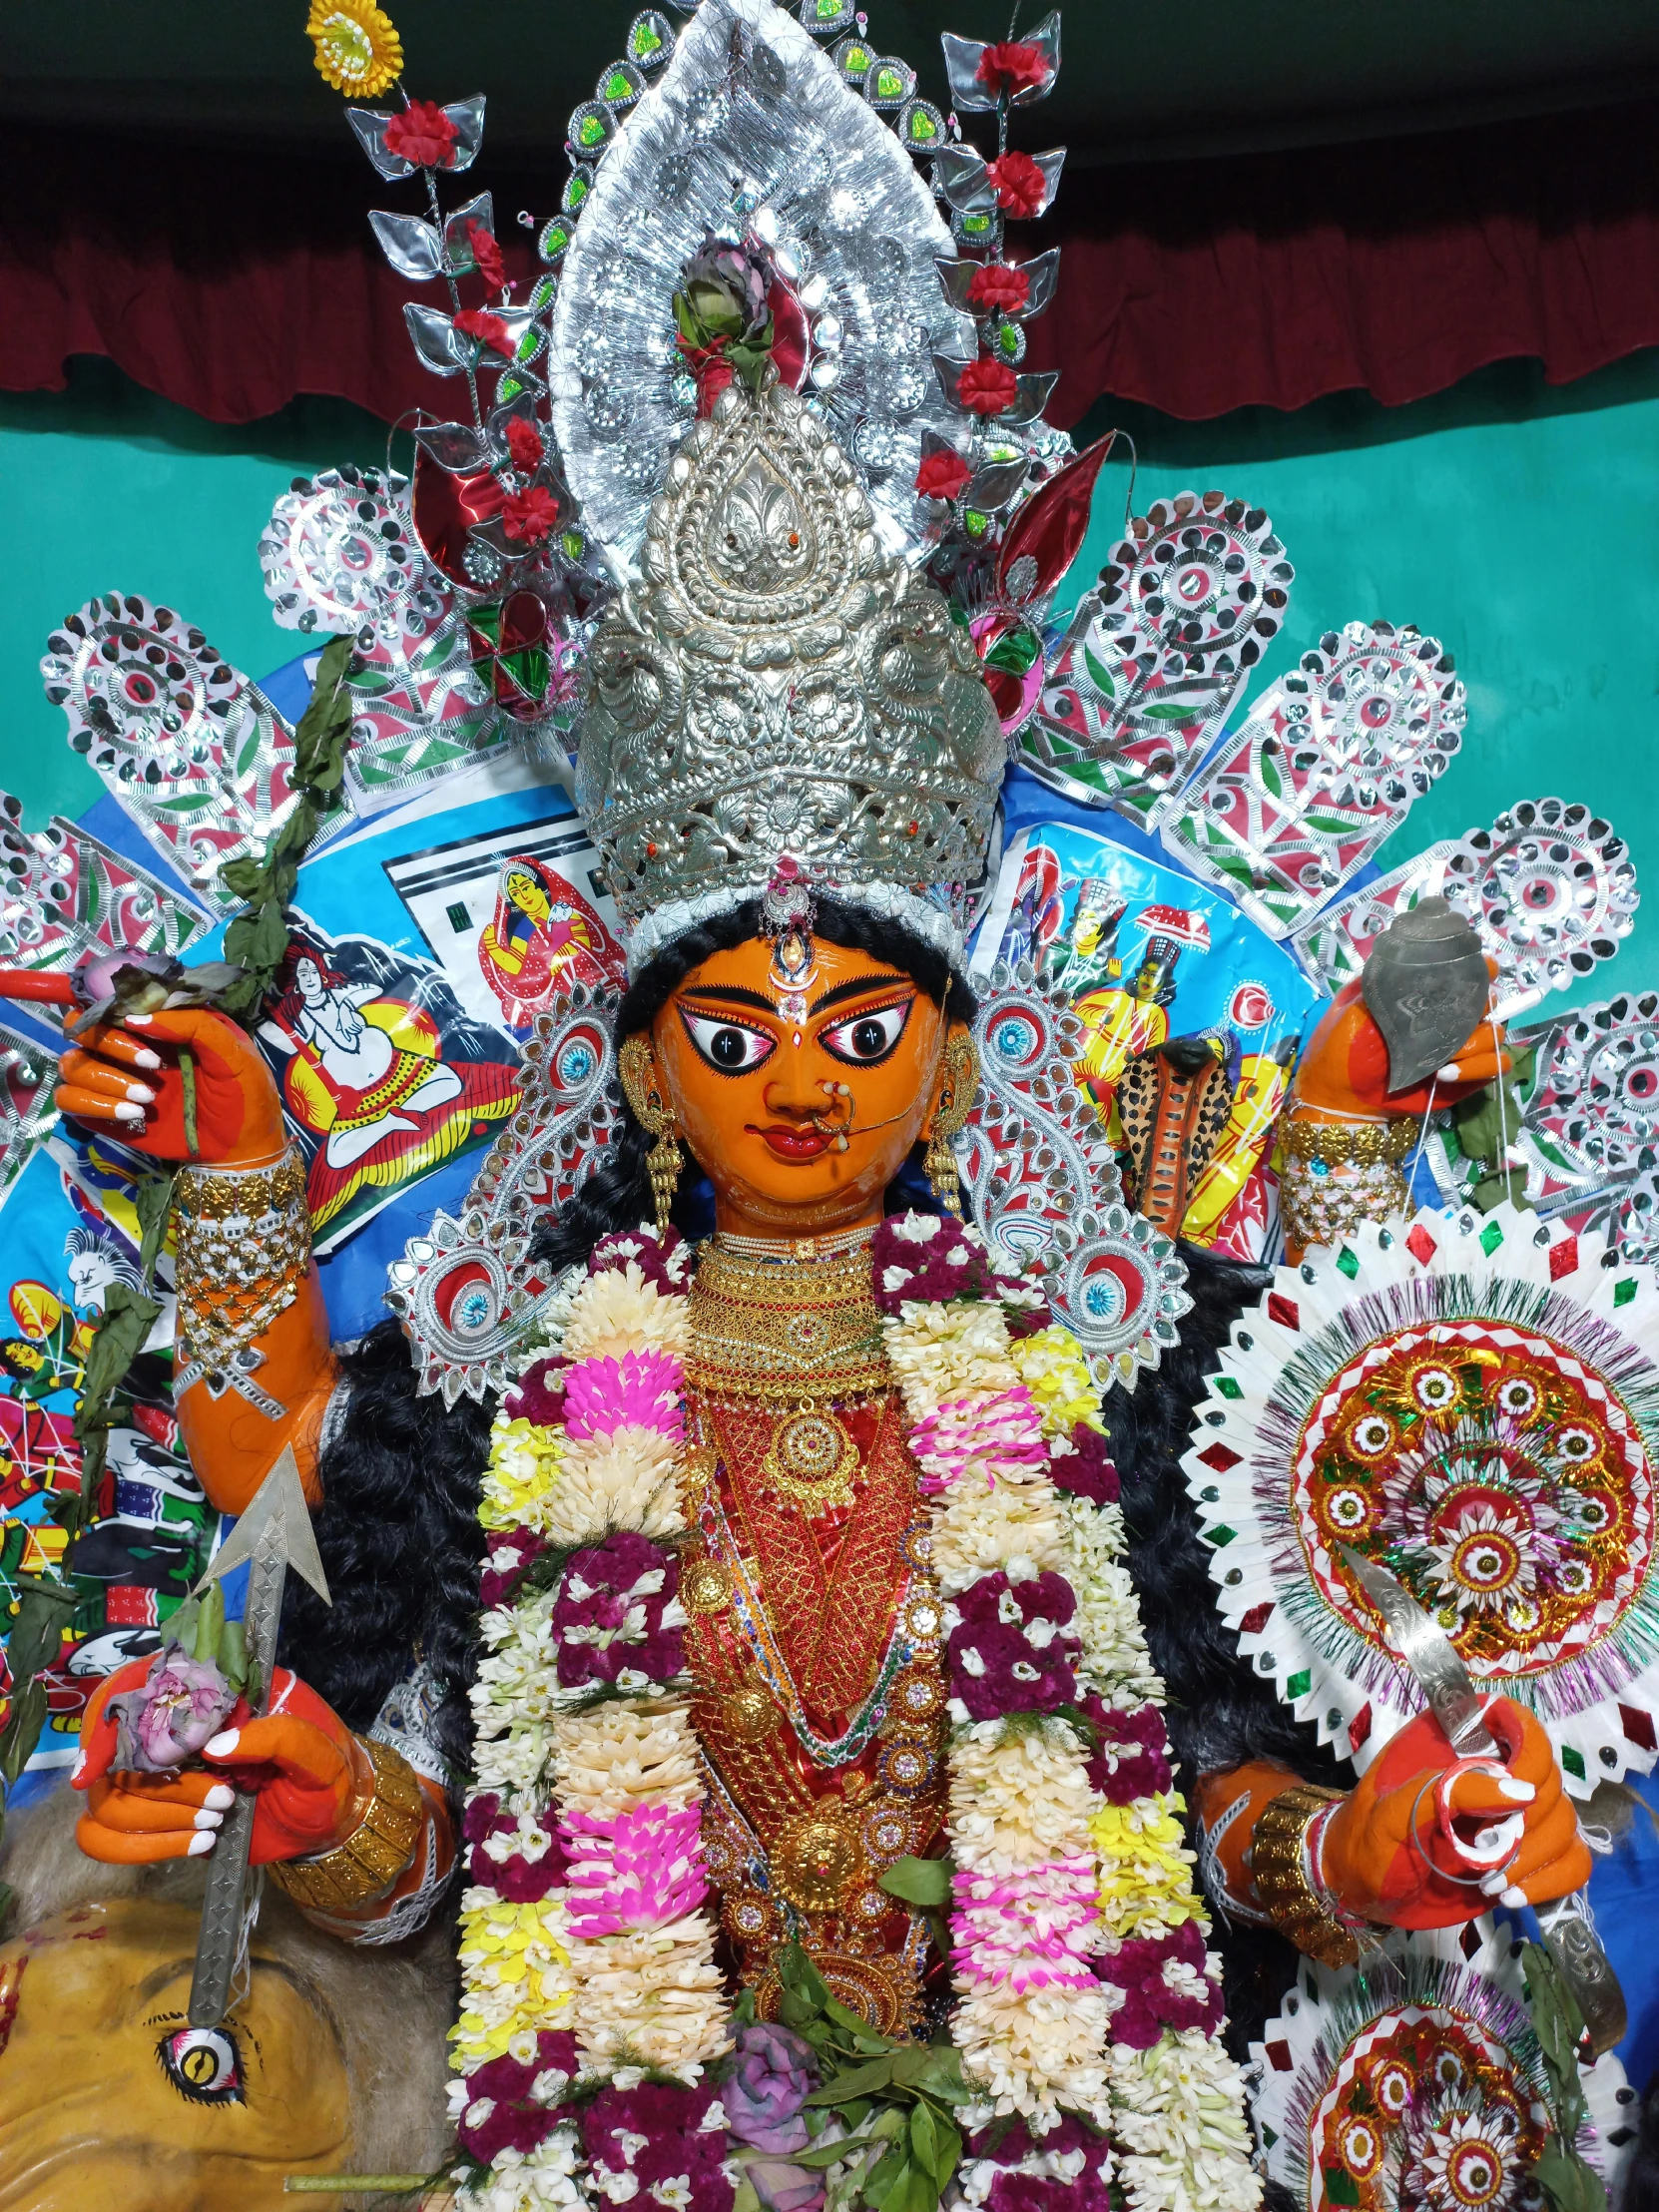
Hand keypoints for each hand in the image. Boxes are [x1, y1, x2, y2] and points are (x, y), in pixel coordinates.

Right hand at [54, 1006, 285, 1168]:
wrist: (244, 1149)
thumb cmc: (244, 1093)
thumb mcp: (233, 1052)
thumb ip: (192, 1024)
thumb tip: (135, 1017)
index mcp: (158, 1025)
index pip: (112, 1001)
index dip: (114, 1008)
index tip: (138, 1024)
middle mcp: (129, 1049)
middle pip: (82, 1029)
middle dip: (110, 1043)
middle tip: (153, 1065)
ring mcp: (116, 1081)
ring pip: (71, 1065)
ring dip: (104, 1079)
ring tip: (148, 1098)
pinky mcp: (107, 1114)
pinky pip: (70, 1101)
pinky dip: (93, 1105)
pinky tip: (133, 1114)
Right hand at [73, 1659, 372, 1867]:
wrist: (329, 1819)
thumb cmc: (326, 1772)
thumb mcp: (316, 1750)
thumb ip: (277, 1737)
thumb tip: (215, 1746)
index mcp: (212, 1690)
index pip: (137, 1685)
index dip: (107, 1719)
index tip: (96, 1769)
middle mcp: (176, 1726)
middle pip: (117, 1753)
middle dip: (164, 1787)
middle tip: (221, 1799)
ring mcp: (162, 1772)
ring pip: (110, 1799)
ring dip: (161, 1817)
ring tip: (219, 1819)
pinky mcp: (160, 1815)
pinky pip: (110, 1836)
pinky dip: (146, 1847)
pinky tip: (198, 1843)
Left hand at [1293, 974, 1510, 1120]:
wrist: (1340, 1096)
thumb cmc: (1342, 1048)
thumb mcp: (1355, 1010)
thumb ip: (1385, 987)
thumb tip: (1412, 960)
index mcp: (1425, 995)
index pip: (1468, 972)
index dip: (1481, 967)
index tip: (1483, 968)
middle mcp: (1449, 1018)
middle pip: (1489, 1001)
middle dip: (1477, 1008)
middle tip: (1449, 1021)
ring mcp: (1460, 1048)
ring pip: (1495, 1035)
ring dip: (1473, 1044)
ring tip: (1439, 1060)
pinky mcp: (1466, 1077)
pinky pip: (1496, 1066)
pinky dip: (1478, 1067)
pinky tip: (1444, 1074)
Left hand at [1320, 1697, 1589, 1929]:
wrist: (1361, 1888)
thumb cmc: (1366, 1839)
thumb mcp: (1393, 1811)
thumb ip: (1451, 1791)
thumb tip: (1522, 1791)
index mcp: (1457, 1742)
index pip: (1519, 1722)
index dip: (1531, 1752)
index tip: (1519, 1793)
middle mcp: (1494, 1771)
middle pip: (1550, 1780)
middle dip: (1529, 1824)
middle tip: (1488, 1853)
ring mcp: (1513, 1815)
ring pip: (1564, 1822)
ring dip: (1537, 1857)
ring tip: (1492, 1883)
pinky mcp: (1525, 1856)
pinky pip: (1571, 1861)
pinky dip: (1553, 1881)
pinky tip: (1512, 1896)